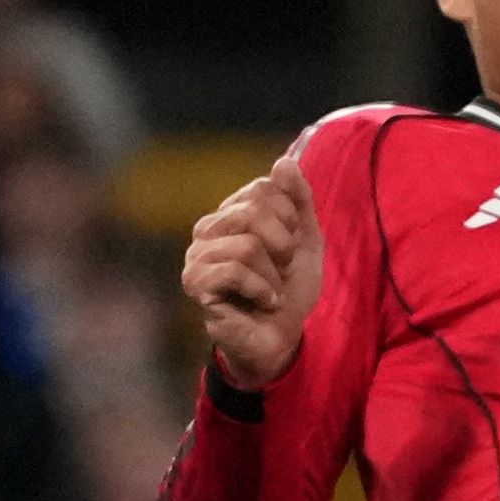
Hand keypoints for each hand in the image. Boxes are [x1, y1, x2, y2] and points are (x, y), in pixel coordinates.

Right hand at [181, 148, 321, 389]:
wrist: (281, 338)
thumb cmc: (289, 289)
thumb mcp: (305, 240)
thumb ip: (299, 200)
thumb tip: (285, 161)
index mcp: (230, 213)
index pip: (264, 188)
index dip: (290, 220)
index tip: (289, 248)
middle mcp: (207, 229)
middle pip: (255, 212)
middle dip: (284, 247)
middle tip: (280, 271)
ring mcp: (196, 255)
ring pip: (248, 245)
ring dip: (274, 275)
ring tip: (270, 291)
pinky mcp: (195, 283)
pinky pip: (235, 270)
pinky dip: (262, 290)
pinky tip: (262, 302)